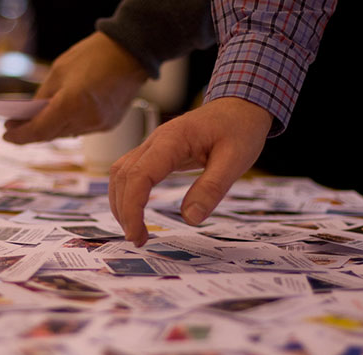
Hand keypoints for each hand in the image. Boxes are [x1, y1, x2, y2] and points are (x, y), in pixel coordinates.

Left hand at [3, 32, 148, 143]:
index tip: (6, 135)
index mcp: (71, 104)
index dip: (20, 135)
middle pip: (51, 134)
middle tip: (16, 126)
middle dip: (32, 131)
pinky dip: (69, 125)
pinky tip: (61, 117)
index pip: (39, 130)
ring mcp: (99, 125)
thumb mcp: (59, 71)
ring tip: (36, 121)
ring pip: (67, 133)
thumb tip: (31, 114)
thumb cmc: (93, 55)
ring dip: (51, 129)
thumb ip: (43, 95)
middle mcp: (86, 119)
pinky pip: (82, 130)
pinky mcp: (109, 125)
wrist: (131, 53)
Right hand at [109, 97, 272, 245]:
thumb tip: (190, 219)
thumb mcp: (236, 160)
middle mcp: (155, 140)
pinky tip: (136, 211)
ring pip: (121, 174)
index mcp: (172, 140)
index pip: (139, 176)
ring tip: (135, 230)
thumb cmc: (240, 129)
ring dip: (121, 203)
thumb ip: (212, 188)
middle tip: (139, 240)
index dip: (132, 208)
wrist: (241, 106)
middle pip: (123, 176)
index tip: (138, 234)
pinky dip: (127, 193)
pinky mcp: (155, 152)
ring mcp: (152, 145)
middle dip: (124, 211)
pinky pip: (130, 171)